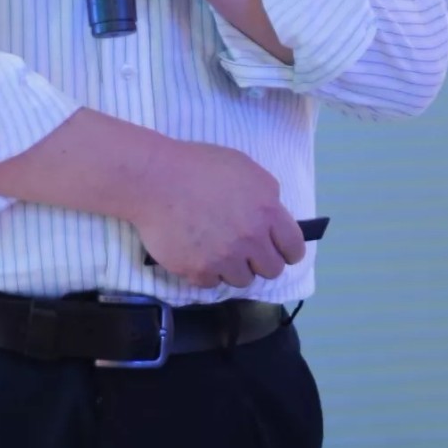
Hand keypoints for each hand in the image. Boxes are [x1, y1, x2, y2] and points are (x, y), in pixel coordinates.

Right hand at [130, 139, 306, 288]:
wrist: (154, 178)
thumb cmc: (198, 165)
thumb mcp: (243, 167)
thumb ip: (266, 194)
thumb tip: (272, 217)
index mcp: (266, 210)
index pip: (293, 248)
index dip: (287, 250)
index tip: (278, 250)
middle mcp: (250, 238)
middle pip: (272, 270)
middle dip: (259, 260)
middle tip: (243, 249)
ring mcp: (225, 258)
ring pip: (242, 280)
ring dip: (232, 267)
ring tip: (214, 247)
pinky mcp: (199, 271)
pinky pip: (212, 283)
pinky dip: (206, 271)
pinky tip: (195, 251)